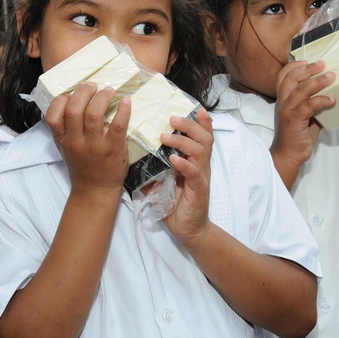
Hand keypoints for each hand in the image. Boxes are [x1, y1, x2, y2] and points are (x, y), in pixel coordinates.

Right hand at [46, 82, 128, 195]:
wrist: (96, 190)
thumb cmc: (82, 166)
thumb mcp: (66, 148)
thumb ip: (66, 129)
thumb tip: (74, 99)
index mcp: (62, 140)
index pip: (52, 116)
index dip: (61, 100)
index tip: (71, 94)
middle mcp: (76, 142)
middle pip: (74, 110)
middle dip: (83, 92)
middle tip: (93, 86)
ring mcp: (95, 145)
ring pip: (94, 114)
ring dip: (102, 97)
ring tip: (108, 91)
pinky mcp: (113, 148)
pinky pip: (118, 125)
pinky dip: (123, 110)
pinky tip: (126, 102)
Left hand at [161, 108, 213, 244]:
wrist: (188, 229)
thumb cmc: (176, 204)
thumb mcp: (162, 182)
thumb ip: (153, 169)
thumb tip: (133, 157)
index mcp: (195, 161)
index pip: (203, 137)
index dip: (202, 122)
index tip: (196, 107)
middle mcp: (201, 166)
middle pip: (204, 138)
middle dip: (190, 125)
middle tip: (172, 118)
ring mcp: (201, 177)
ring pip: (200, 151)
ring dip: (182, 141)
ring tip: (165, 137)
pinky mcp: (199, 190)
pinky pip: (194, 173)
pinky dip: (184, 164)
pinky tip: (173, 159)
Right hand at [270, 60, 333, 171]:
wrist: (288, 155)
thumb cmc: (297, 136)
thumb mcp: (306, 117)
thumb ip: (314, 105)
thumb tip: (331, 95)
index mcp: (283, 99)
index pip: (283, 77)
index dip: (294, 66)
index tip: (308, 61)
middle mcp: (282, 103)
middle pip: (291, 78)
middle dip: (307, 69)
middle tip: (323, 64)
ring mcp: (287, 111)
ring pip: (300, 90)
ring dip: (317, 82)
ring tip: (331, 76)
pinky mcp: (294, 121)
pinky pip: (308, 106)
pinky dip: (321, 100)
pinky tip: (332, 100)